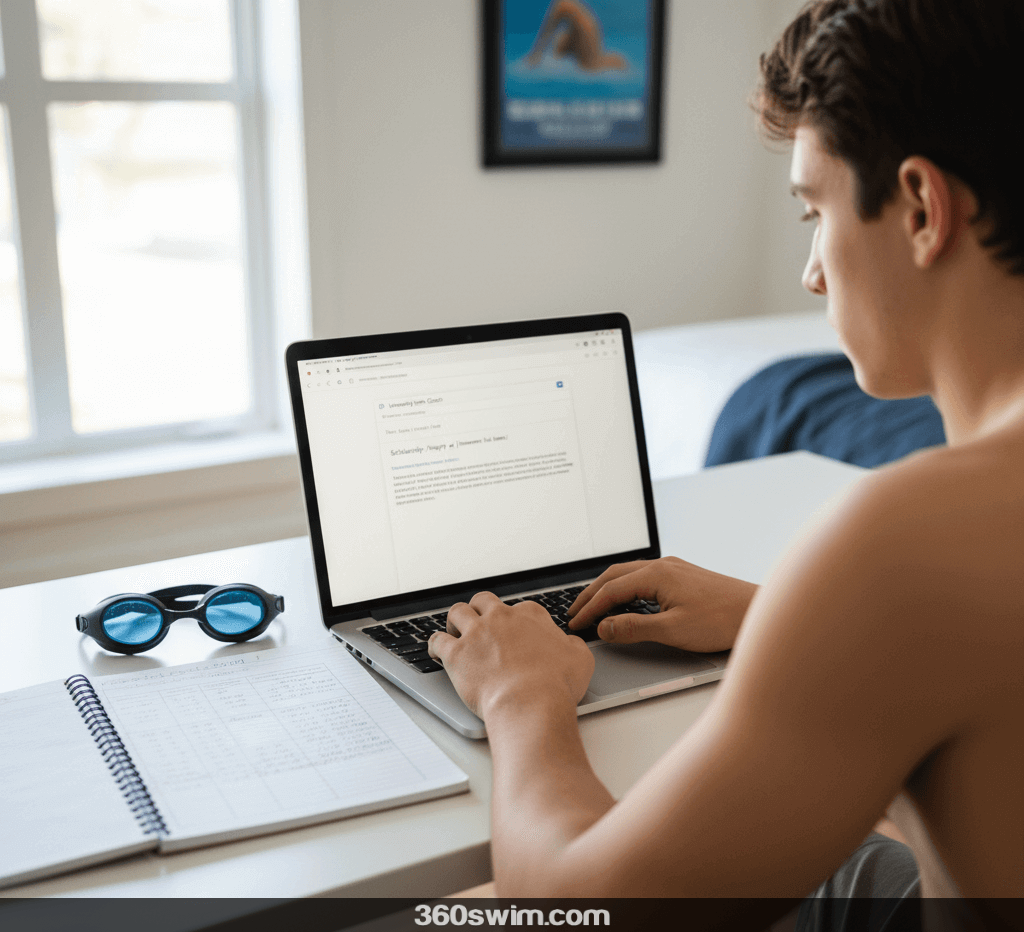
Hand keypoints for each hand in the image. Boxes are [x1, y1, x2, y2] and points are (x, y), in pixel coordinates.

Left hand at [428, 591, 594, 719]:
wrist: (530, 703)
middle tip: (479, 622)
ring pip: (457, 612)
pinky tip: (436, 650)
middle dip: (480, 609)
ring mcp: (476, 633)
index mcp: (530, 615)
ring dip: (455, 620)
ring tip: (455, 630)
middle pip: (484, 601)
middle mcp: (501, 618)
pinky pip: (437, 640)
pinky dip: (435, 644)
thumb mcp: (580, 659)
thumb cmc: (557, 684)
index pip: (520, 608)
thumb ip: (572, 645)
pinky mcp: (456, 653)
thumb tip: (568, 643)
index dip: (516, 620)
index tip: (515, 632)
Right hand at [567, 557, 756, 652]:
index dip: (590, 609)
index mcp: (656, 574)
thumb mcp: (673, 630)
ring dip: (607, 589)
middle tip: (574, 612)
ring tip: (593, 607)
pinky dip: (625, 588)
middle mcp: (662, 566)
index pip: (610, 590)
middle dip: (591, 594)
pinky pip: (643, 577)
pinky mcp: (682, 576)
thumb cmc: (721, 620)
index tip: (576, 624)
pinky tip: (626, 601)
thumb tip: (605, 627)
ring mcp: (673, 569)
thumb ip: (634, 628)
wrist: (756, 611)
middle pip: (614, 576)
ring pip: (628, 574)